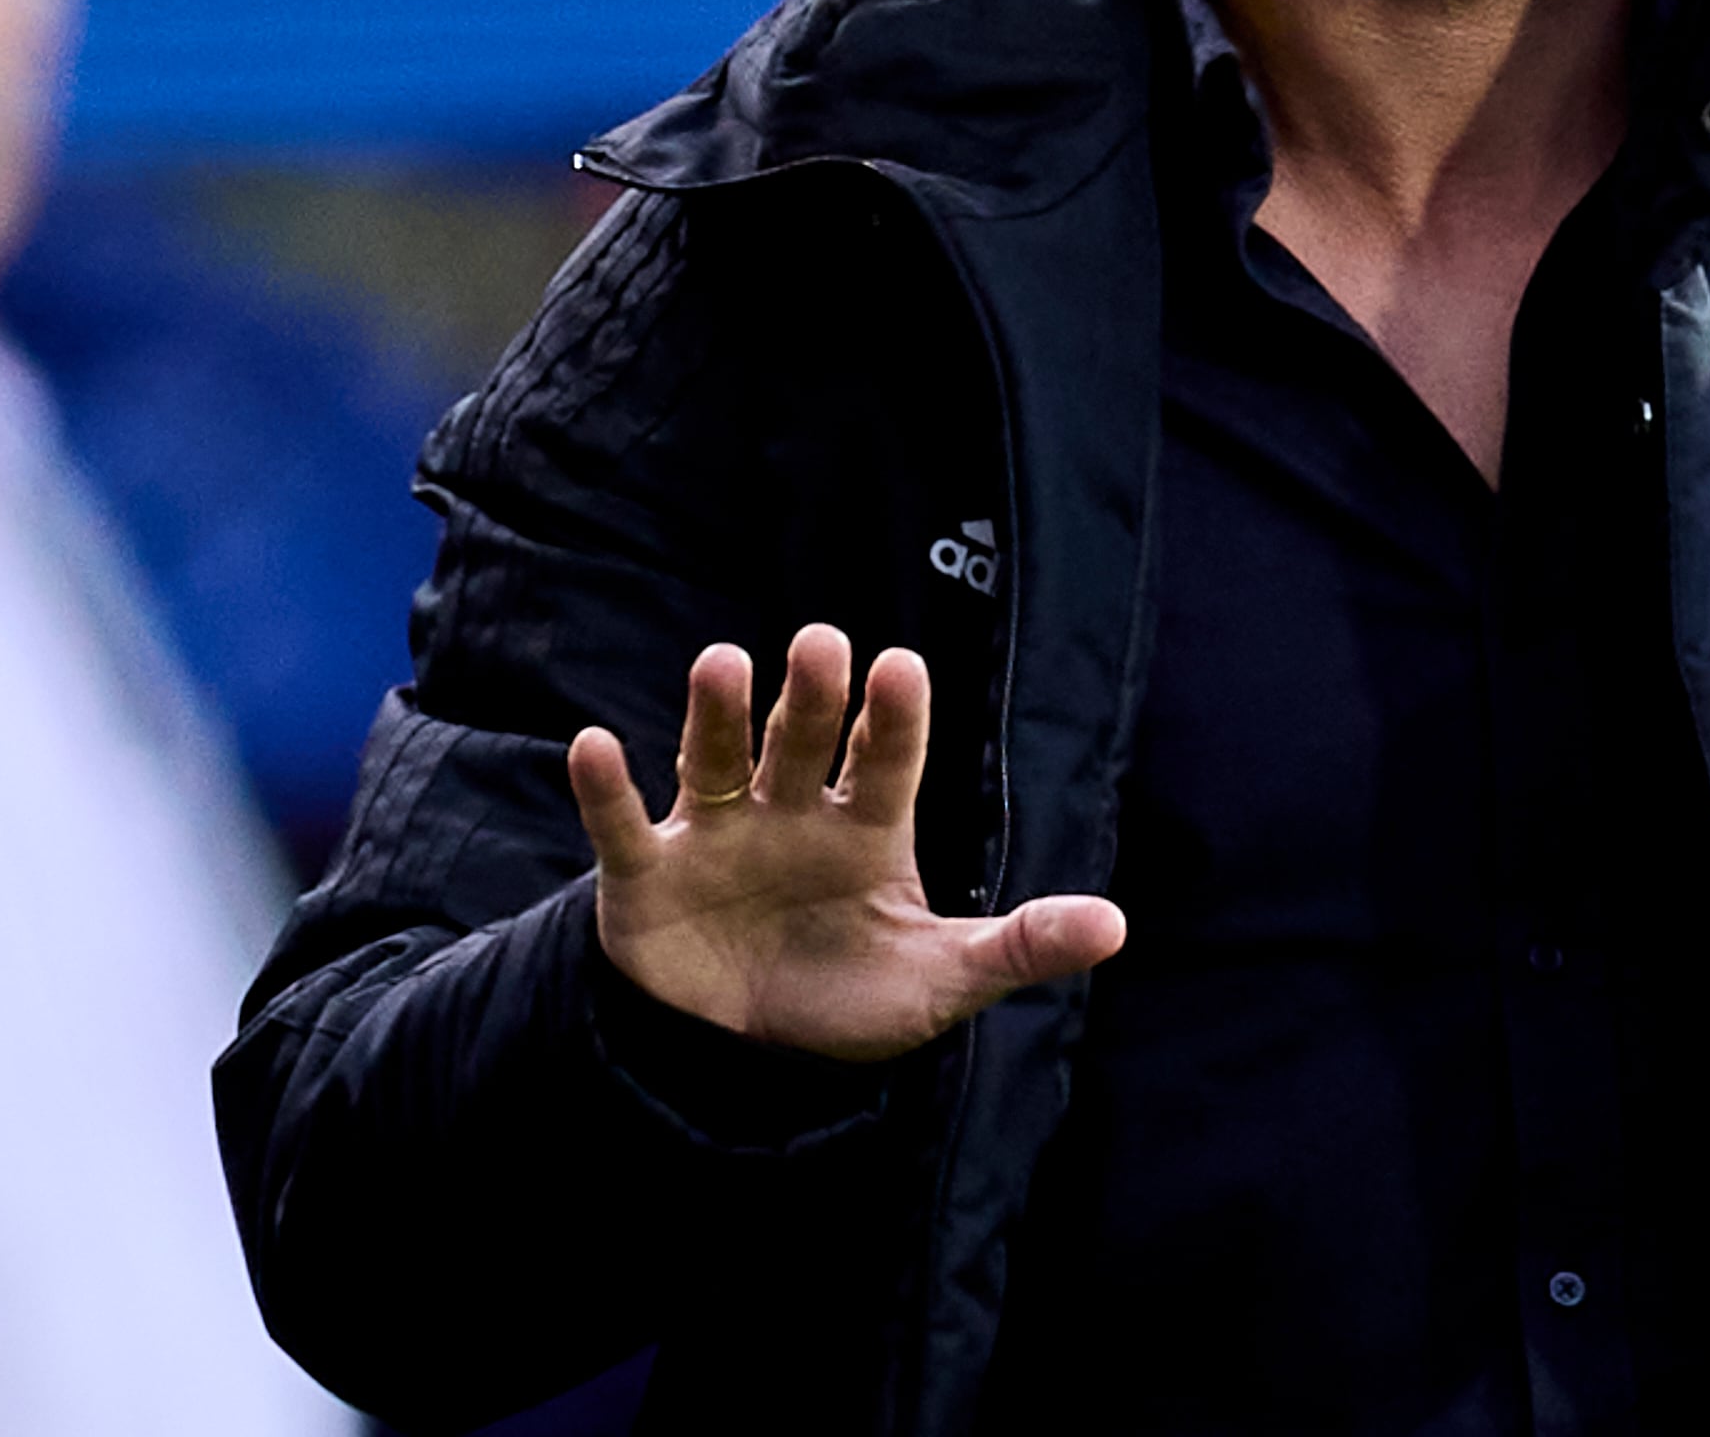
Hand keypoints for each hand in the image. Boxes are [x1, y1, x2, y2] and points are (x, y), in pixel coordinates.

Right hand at [568, 624, 1123, 1060]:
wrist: (749, 1066)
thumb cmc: (852, 1000)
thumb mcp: (942, 981)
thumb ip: (1019, 948)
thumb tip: (1117, 927)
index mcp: (867, 826)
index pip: (887, 757)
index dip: (894, 716)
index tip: (900, 667)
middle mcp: (792, 812)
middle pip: (803, 738)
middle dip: (813, 694)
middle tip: (823, 643)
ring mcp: (716, 838)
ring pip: (717, 758)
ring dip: (717, 711)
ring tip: (724, 662)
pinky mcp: (647, 878)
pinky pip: (624, 826)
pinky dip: (606, 788)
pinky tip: (593, 744)